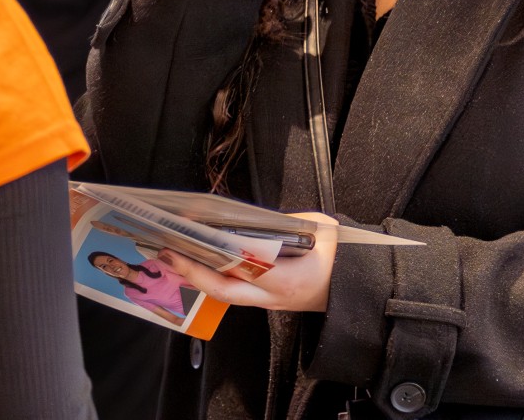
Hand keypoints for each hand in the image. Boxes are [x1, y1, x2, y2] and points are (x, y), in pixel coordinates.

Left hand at [159, 212, 338, 311]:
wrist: (357, 288)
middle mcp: (273, 297)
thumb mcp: (320, 229)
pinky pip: (233, 293)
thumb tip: (252, 218)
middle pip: (224, 290)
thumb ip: (286, 223)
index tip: (194, 232)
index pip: (244, 266)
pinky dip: (212, 279)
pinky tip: (196, 264)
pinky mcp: (266, 303)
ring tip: (173, 256)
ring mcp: (269, 304)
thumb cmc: (341, 256)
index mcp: (288, 279)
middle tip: (167, 252)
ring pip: (225, 296)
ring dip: (197, 278)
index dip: (217, 251)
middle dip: (192, 272)